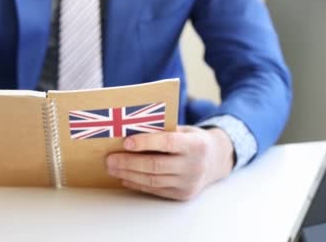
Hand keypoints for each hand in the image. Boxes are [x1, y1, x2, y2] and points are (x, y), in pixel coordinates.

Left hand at [105, 126, 234, 200]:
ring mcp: (189, 183)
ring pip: (153, 180)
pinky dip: (137, 184)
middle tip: (110, 159)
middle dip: (129, 162)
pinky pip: (155, 190)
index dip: (146, 143)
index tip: (125, 142)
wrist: (215, 161)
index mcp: (196, 145)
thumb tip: (129, 131)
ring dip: (129, 175)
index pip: (168, 143)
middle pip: (156, 165)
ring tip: (113, 169)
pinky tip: (125, 178)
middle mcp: (195, 166)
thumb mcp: (184, 130)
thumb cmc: (192, 140)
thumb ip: (162, 131)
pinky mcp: (183, 195)